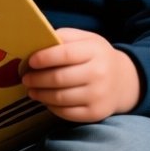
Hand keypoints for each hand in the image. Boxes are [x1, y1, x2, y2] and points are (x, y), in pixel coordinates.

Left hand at [22, 27, 139, 122]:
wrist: (123, 81)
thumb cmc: (96, 57)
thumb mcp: (85, 40)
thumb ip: (63, 37)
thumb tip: (36, 42)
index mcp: (95, 51)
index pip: (65, 54)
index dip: (44, 58)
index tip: (31, 61)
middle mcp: (100, 74)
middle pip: (59, 78)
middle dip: (37, 79)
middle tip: (25, 79)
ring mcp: (99, 95)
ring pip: (60, 97)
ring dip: (40, 94)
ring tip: (31, 90)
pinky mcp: (96, 113)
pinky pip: (66, 113)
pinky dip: (51, 107)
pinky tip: (45, 100)